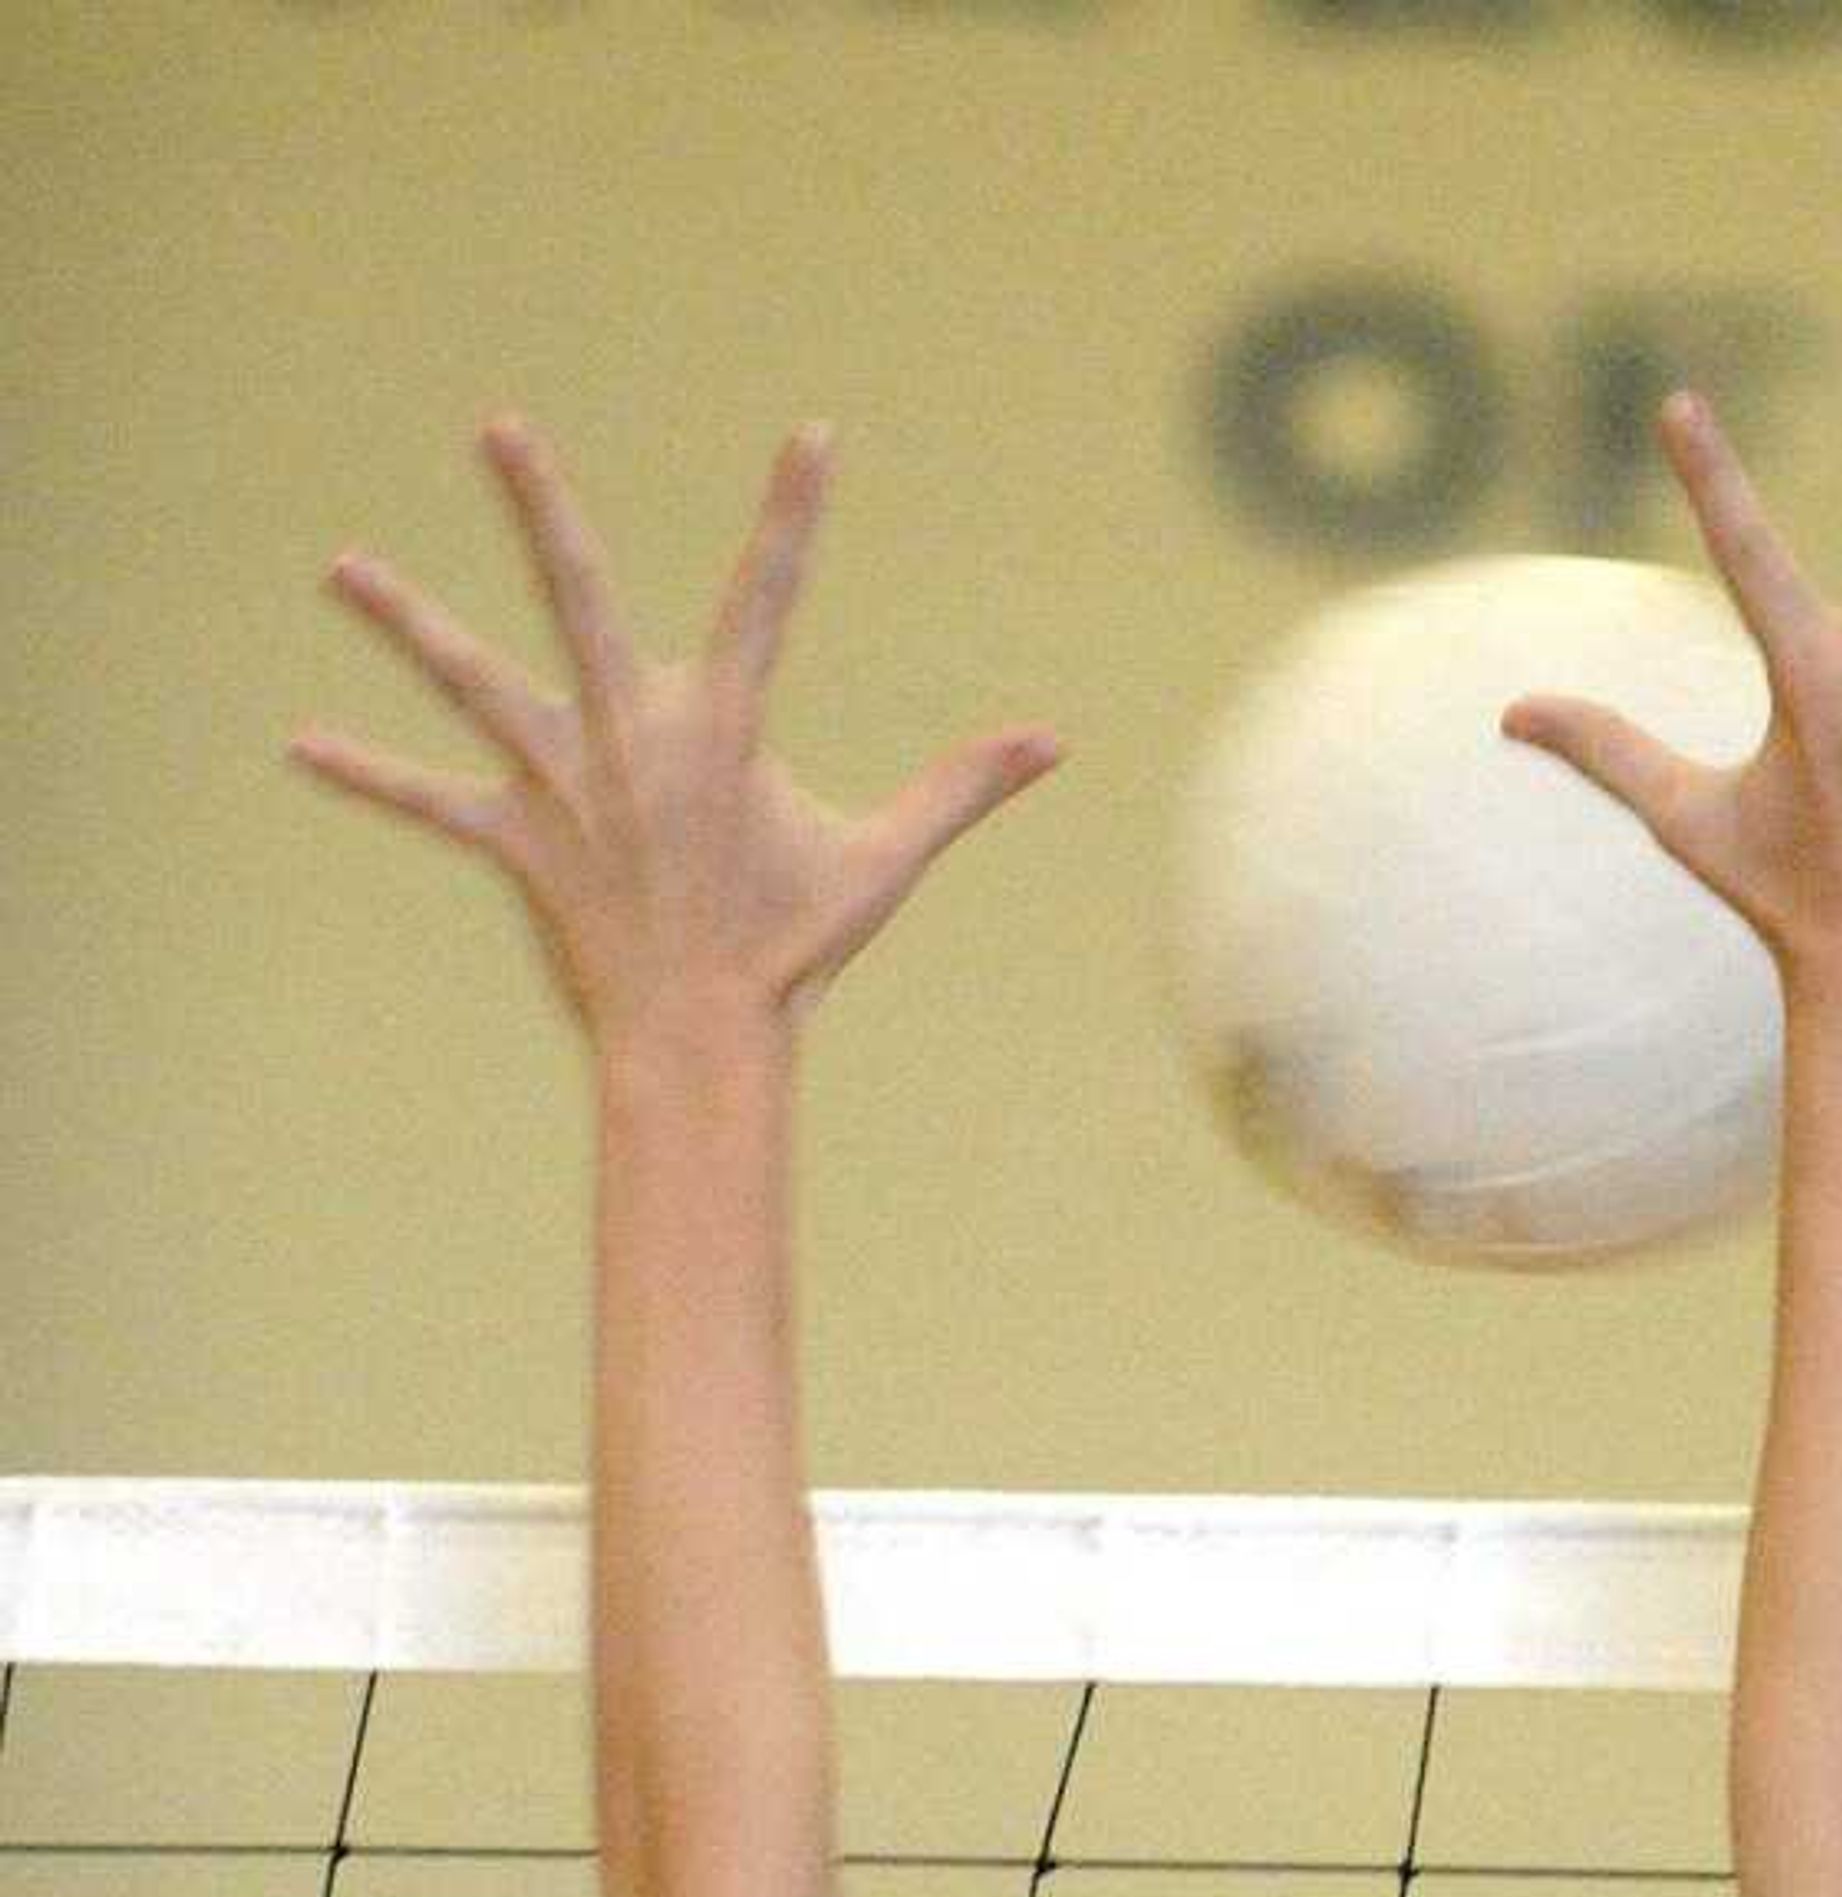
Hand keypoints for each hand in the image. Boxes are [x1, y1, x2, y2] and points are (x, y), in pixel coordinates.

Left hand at [292, 419, 1059, 1044]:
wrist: (706, 1038)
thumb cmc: (794, 950)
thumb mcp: (883, 861)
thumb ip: (959, 789)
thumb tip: (1054, 744)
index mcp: (721, 727)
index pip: (768, 599)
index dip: (795, 517)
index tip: (813, 437)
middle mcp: (633, 735)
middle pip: (575, 598)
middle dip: (539, 509)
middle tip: (497, 425)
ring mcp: (566, 783)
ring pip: (473, 681)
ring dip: (405, 623)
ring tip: (339, 567)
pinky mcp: (517, 838)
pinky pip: (430, 802)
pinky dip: (368, 774)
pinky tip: (300, 745)